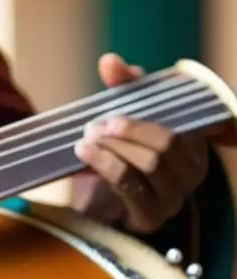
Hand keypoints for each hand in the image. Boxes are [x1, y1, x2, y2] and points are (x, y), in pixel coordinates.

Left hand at [73, 53, 208, 233]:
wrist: (102, 206)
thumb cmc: (120, 156)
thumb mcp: (124, 119)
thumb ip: (123, 87)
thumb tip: (110, 61)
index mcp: (194, 143)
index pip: (182, 115)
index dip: (153, 96)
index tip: (120, 81)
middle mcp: (192, 170)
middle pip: (166, 143)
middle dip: (129, 130)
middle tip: (97, 124)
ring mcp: (173, 197)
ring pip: (148, 165)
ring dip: (113, 148)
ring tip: (86, 138)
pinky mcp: (149, 217)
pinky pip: (129, 186)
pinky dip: (104, 165)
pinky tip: (84, 153)